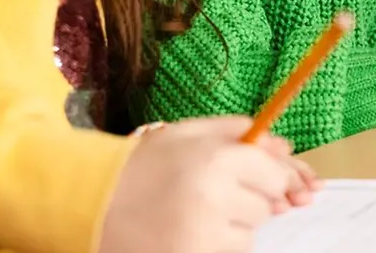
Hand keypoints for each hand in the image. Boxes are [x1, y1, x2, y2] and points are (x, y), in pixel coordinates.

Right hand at [97, 116, 317, 252]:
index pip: (275, 172)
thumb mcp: (188, 133)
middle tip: (218, 190)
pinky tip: (191, 229)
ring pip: (251, 232)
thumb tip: (285, 147)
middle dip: (253, 197)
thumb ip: (240, 133)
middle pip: (267, 204)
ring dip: (235, 222)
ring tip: (197, 209)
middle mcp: (215, 197)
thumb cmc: (142, 164)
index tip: (280, 180)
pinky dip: (219, 242)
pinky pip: (231, 251)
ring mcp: (204, 234)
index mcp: (216, 158)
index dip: (280, 175)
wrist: (90, 202)